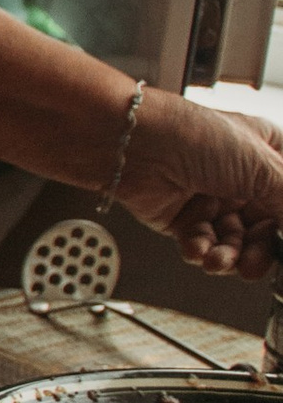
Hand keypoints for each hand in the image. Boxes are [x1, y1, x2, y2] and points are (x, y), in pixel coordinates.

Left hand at [124, 90, 282, 278]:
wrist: (136, 144)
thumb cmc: (196, 136)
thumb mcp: (262, 166)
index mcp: (267, 156)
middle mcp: (241, 178)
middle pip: (263, 228)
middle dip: (258, 251)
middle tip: (252, 266)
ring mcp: (212, 197)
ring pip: (232, 242)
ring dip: (227, 256)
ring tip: (219, 260)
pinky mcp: (182, 218)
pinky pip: (201, 244)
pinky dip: (200, 251)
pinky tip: (197, 248)